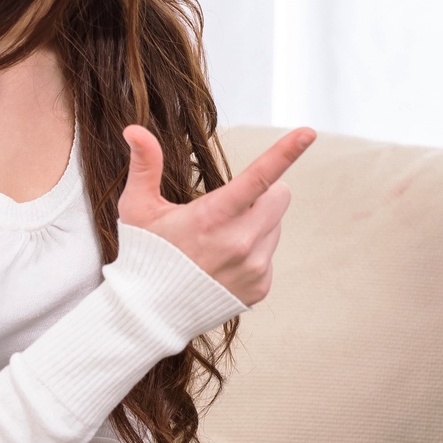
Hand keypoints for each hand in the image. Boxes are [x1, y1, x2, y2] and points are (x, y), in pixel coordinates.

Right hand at [119, 125, 314, 305]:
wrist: (151, 314)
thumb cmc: (144, 255)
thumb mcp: (138, 208)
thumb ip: (144, 165)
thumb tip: (134, 129)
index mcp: (213, 217)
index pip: (259, 178)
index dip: (286, 152)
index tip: (307, 133)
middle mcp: (240, 243)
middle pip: (280, 195)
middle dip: (263, 192)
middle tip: (230, 206)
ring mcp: (254, 267)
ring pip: (276, 224)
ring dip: (257, 222)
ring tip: (219, 239)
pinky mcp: (261, 286)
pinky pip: (270, 253)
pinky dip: (254, 251)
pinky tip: (224, 261)